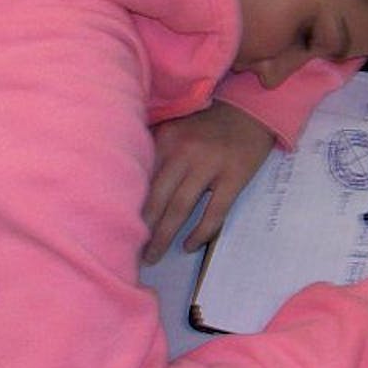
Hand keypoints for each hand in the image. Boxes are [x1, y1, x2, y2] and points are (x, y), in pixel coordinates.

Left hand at [143, 101, 275, 262]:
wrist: (250, 110)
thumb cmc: (208, 124)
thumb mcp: (176, 128)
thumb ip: (155, 150)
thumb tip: (129, 186)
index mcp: (166, 139)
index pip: (141, 179)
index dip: (127, 207)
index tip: (117, 228)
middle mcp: (184, 151)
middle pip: (157, 198)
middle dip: (143, 229)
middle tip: (131, 254)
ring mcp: (210, 164)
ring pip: (181, 208)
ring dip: (165, 236)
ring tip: (153, 256)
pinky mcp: (234, 175)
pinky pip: (214, 212)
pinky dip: (201, 232)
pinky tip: (189, 245)